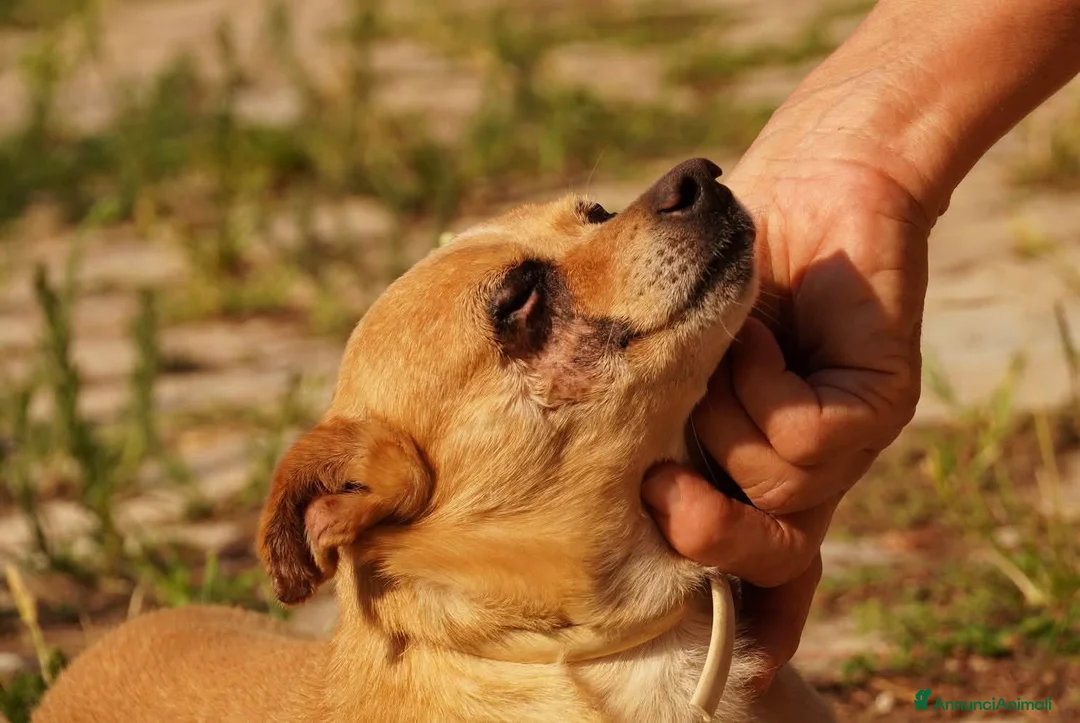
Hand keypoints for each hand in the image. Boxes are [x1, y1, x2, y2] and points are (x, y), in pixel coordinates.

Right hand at [644, 129, 931, 690]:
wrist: (811, 179)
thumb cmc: (725, 265)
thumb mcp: (675, 354)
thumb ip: (658, 412)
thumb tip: (618, 477)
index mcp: (757, 464)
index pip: (765, 562)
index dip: (755, 612)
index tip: (749, 662)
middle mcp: (808, 469)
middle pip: (765, 555)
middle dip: (706, 541)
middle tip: (662, 497)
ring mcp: (850, 444)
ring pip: (769, 487)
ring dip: (720, 412)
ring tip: (727, 343)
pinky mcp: (879, 406)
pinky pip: (801, 437)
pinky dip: (761, 382)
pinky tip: (764, 332)